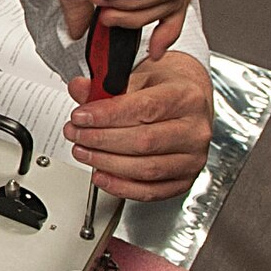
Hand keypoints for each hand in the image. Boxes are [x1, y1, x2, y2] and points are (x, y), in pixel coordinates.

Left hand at [61, 51, 211, 200]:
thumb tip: (79, 89)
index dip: (108, 115)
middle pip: (143, 141)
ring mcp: (192, 159)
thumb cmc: (165, 92)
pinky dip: (120, 186)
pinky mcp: (184, 181)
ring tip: (83, 152)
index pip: (145, 108)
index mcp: (186, 98)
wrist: (187, 106)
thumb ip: (106, 86)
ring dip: (106, 163)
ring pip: (145, 169)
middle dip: (101, 140)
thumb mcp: (137, 79)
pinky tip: (100, 175)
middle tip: (76, 133)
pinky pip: (150, 191)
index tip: (81, 116)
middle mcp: (194, 130)